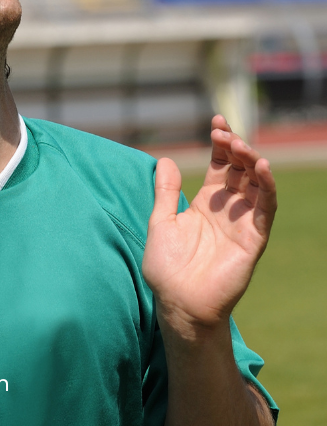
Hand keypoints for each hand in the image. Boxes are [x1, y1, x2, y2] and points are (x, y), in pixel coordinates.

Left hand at [143, 115, 276, 339]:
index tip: (216, 122)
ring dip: (251, 162)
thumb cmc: (166, 268)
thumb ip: (165, 192)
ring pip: (256, 185)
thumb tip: (164, 158)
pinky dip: (267, 188)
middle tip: (224, 133)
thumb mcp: (160, 222)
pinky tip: (261, 168)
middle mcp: (227, 209)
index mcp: (205, 203)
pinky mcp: (254, 239)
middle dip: (235, 148)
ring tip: (240, 145)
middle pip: (240, 170)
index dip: (220, 144)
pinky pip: (266, 209)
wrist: (179, 303)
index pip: (219, 166)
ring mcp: (243, 223)